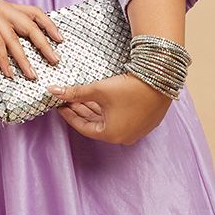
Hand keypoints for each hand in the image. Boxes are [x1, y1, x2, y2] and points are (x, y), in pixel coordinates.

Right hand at [0, 0, 64, 78]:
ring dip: (24, 59)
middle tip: (53, 60)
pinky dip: (5, 60)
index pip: (34, 12)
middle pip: (28, 24)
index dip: (49, 25)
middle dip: (43, 44)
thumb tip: (36, 58)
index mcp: (6, 8)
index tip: (60, 40)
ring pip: (13, 37)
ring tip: (31, 74)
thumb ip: (12, 41)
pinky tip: (9, 73)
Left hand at [46, 72, 172, 143]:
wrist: (161, 78)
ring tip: (84, 97)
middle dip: (82, 111)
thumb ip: (75, 93)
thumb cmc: (129, 87)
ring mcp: (137, 130)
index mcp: (110, 134)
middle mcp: (124, 137)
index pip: (82, 127)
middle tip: (70, 99)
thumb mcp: (98, 90)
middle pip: (96, 124)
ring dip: (96, 110)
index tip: (60, 105)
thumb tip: (52, 91)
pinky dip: (111, 110)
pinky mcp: (147, 122)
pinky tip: (105, 98)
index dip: (69, 115)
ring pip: (110, 121)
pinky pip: (123, 118)